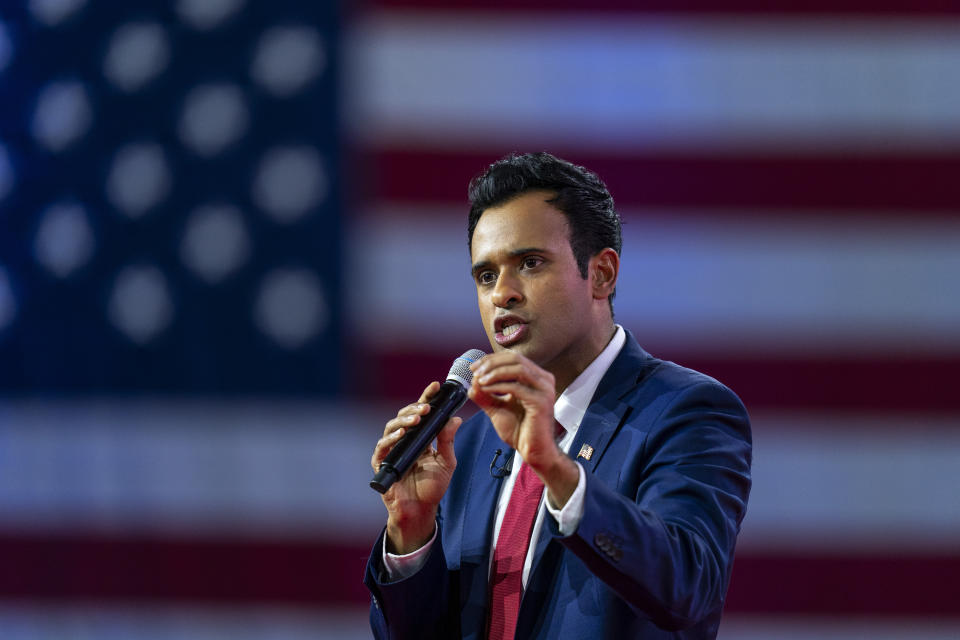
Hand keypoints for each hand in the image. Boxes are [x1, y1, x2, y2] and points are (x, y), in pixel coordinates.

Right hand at [371, 382, 461, 553]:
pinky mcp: (382, 463)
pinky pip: (382, 447)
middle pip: (405, 416)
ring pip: (392, 427)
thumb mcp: (447, 462)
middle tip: (427, 407)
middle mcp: (404, 440)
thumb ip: (448, 441)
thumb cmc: (433, 487)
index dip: (426, 398)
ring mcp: (392, 451)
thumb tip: (455, 418)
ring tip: (417, 418)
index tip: (436, 386)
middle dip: (416, 408)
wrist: (421, 511)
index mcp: (420, 437)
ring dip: (404, 420)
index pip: (422, 413)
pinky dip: (391, 438)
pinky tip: (402, 433)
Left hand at [468, 353, 578, 505]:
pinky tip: (486, 389)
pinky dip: (498, 386)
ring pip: (517, 368)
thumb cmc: (520, 431)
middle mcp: (544, 380)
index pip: (513, 358)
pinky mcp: (541, 402)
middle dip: (491, 363)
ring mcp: (544, 389)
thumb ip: (485, 396)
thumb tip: (472, 383)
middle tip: (475, 371)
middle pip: (515, 359)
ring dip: (494, 372)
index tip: (474, 367)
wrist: (533, 452)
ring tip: (480, 380)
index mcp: (536, 378)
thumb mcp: (497, 409)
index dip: (491, 359)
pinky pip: (516, 387)